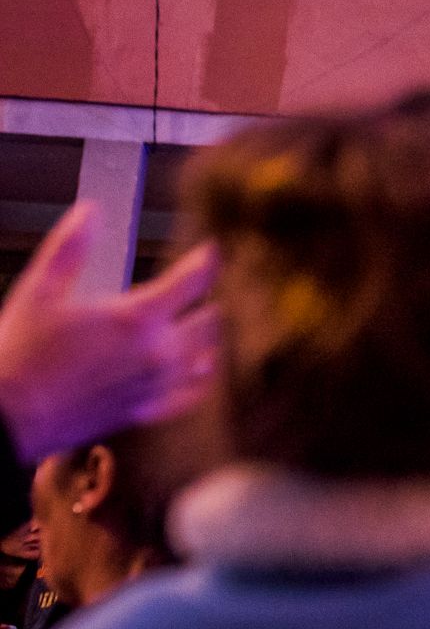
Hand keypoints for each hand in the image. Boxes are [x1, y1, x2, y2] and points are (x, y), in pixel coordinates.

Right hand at [0, 203, 218, 462]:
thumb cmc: (21, 355)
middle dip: (203, 299)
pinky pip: (192, 395)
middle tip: (193, 289)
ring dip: (205, 336)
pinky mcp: (146, 411)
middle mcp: (157, 352)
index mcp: (137, 318)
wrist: (9, 417)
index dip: (206, 259)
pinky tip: (200, 369)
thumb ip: (69, 248)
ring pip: (204, 355)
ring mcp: (155, 385)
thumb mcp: (39, 292)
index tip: (210, 249)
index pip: (194, 280)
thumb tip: (89, 210)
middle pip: (207, 319)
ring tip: (197, 321)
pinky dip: (200, 379)